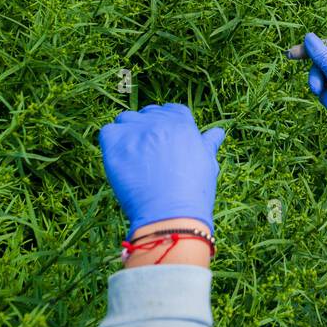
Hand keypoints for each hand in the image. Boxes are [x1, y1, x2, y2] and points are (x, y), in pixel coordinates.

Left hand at [98, 103, 224, 239]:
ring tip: (132, 159)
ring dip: (127, 134)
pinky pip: (108, 132)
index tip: (164, 143)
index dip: (165, 125)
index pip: (169, 110)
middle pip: (146, 115)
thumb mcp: (207, 164)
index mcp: (182, 123)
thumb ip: (208, 143)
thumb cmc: (193, 194)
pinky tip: (120, 161)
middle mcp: (159, 121)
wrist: (171, 216)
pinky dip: (111, 144)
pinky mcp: (116, 144)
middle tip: (148, 156)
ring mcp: (136, 131)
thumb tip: (218, 132)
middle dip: (146, 130)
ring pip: (125, 120)